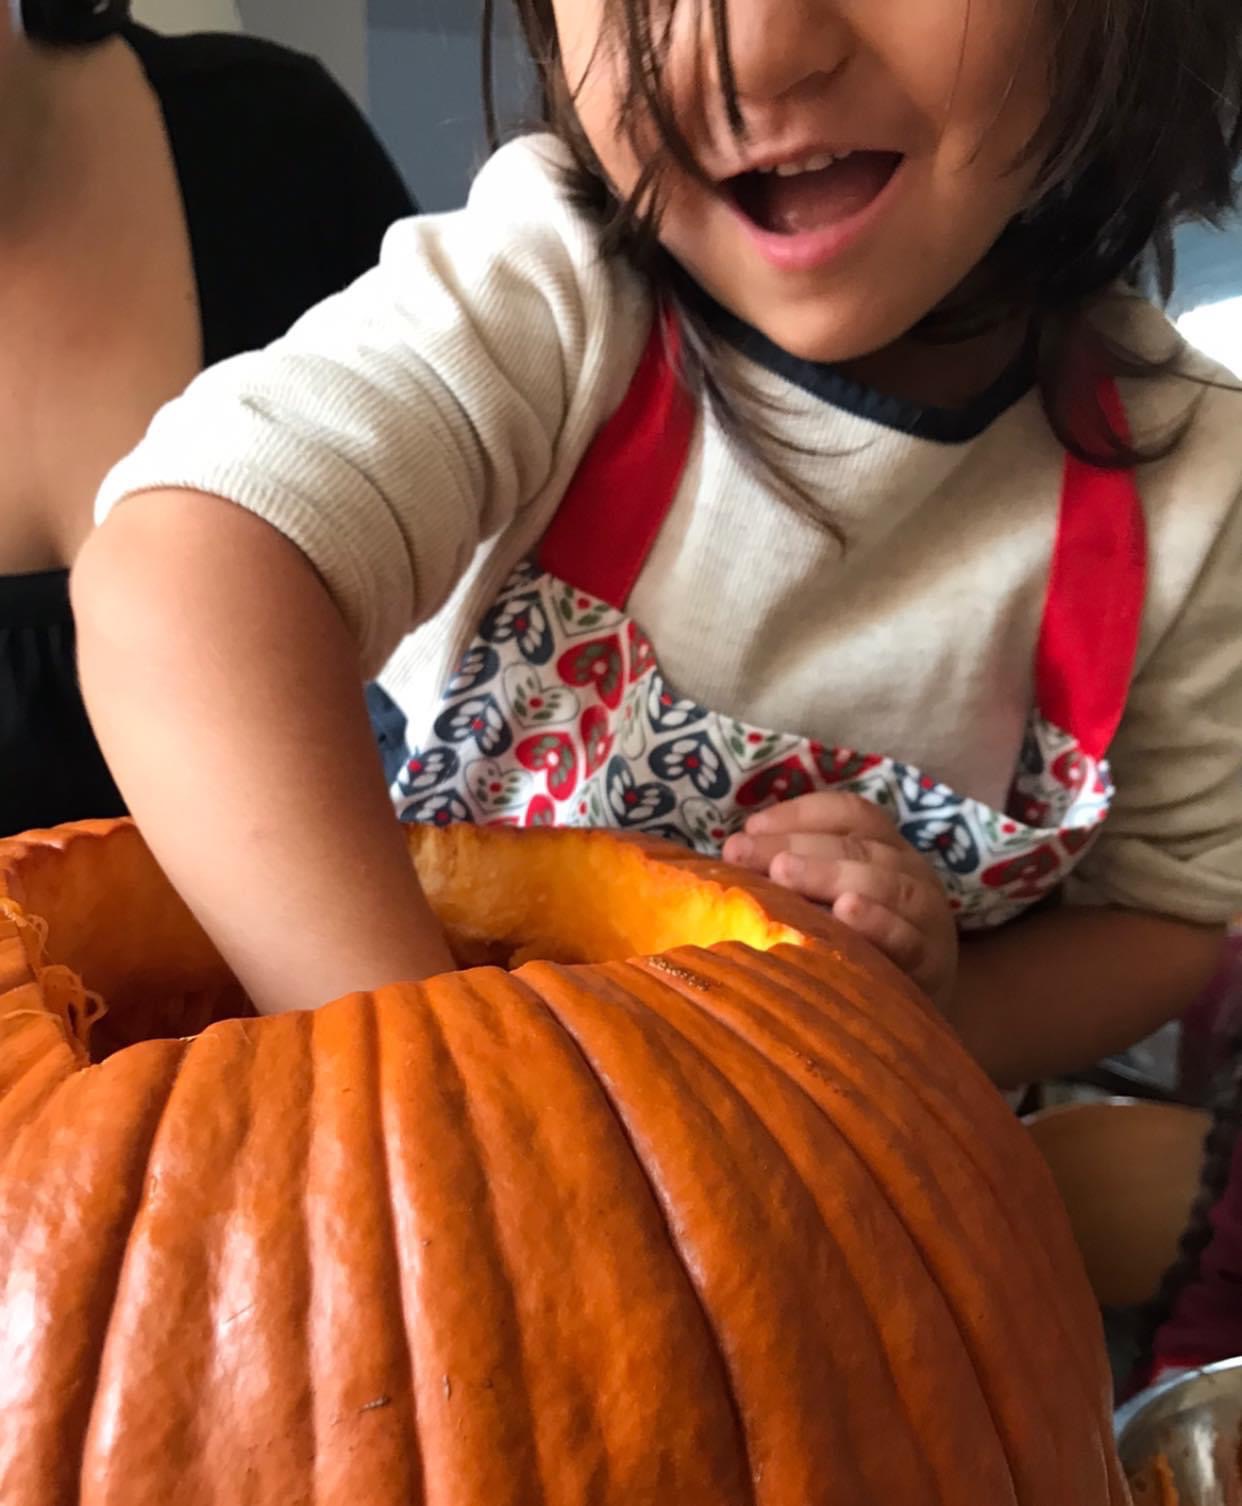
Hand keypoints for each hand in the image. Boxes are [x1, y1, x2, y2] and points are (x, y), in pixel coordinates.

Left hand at [721, 793, 957, 1008]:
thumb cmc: (858, 946)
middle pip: (857, 846)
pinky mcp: (932, 961)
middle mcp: (911, 872)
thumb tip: (732, 854)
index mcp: (886, 848)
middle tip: (741, 853)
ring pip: (885, 883)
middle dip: (795, 845)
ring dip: (829, 874)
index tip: (750, 828)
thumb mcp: (830, 901)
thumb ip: (793, 875)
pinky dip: (877, 922)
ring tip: (782, 873)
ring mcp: (926, 916)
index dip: (799, 814)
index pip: (850, 814)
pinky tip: (844, 913)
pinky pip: (908, 937)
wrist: (914, 1017)